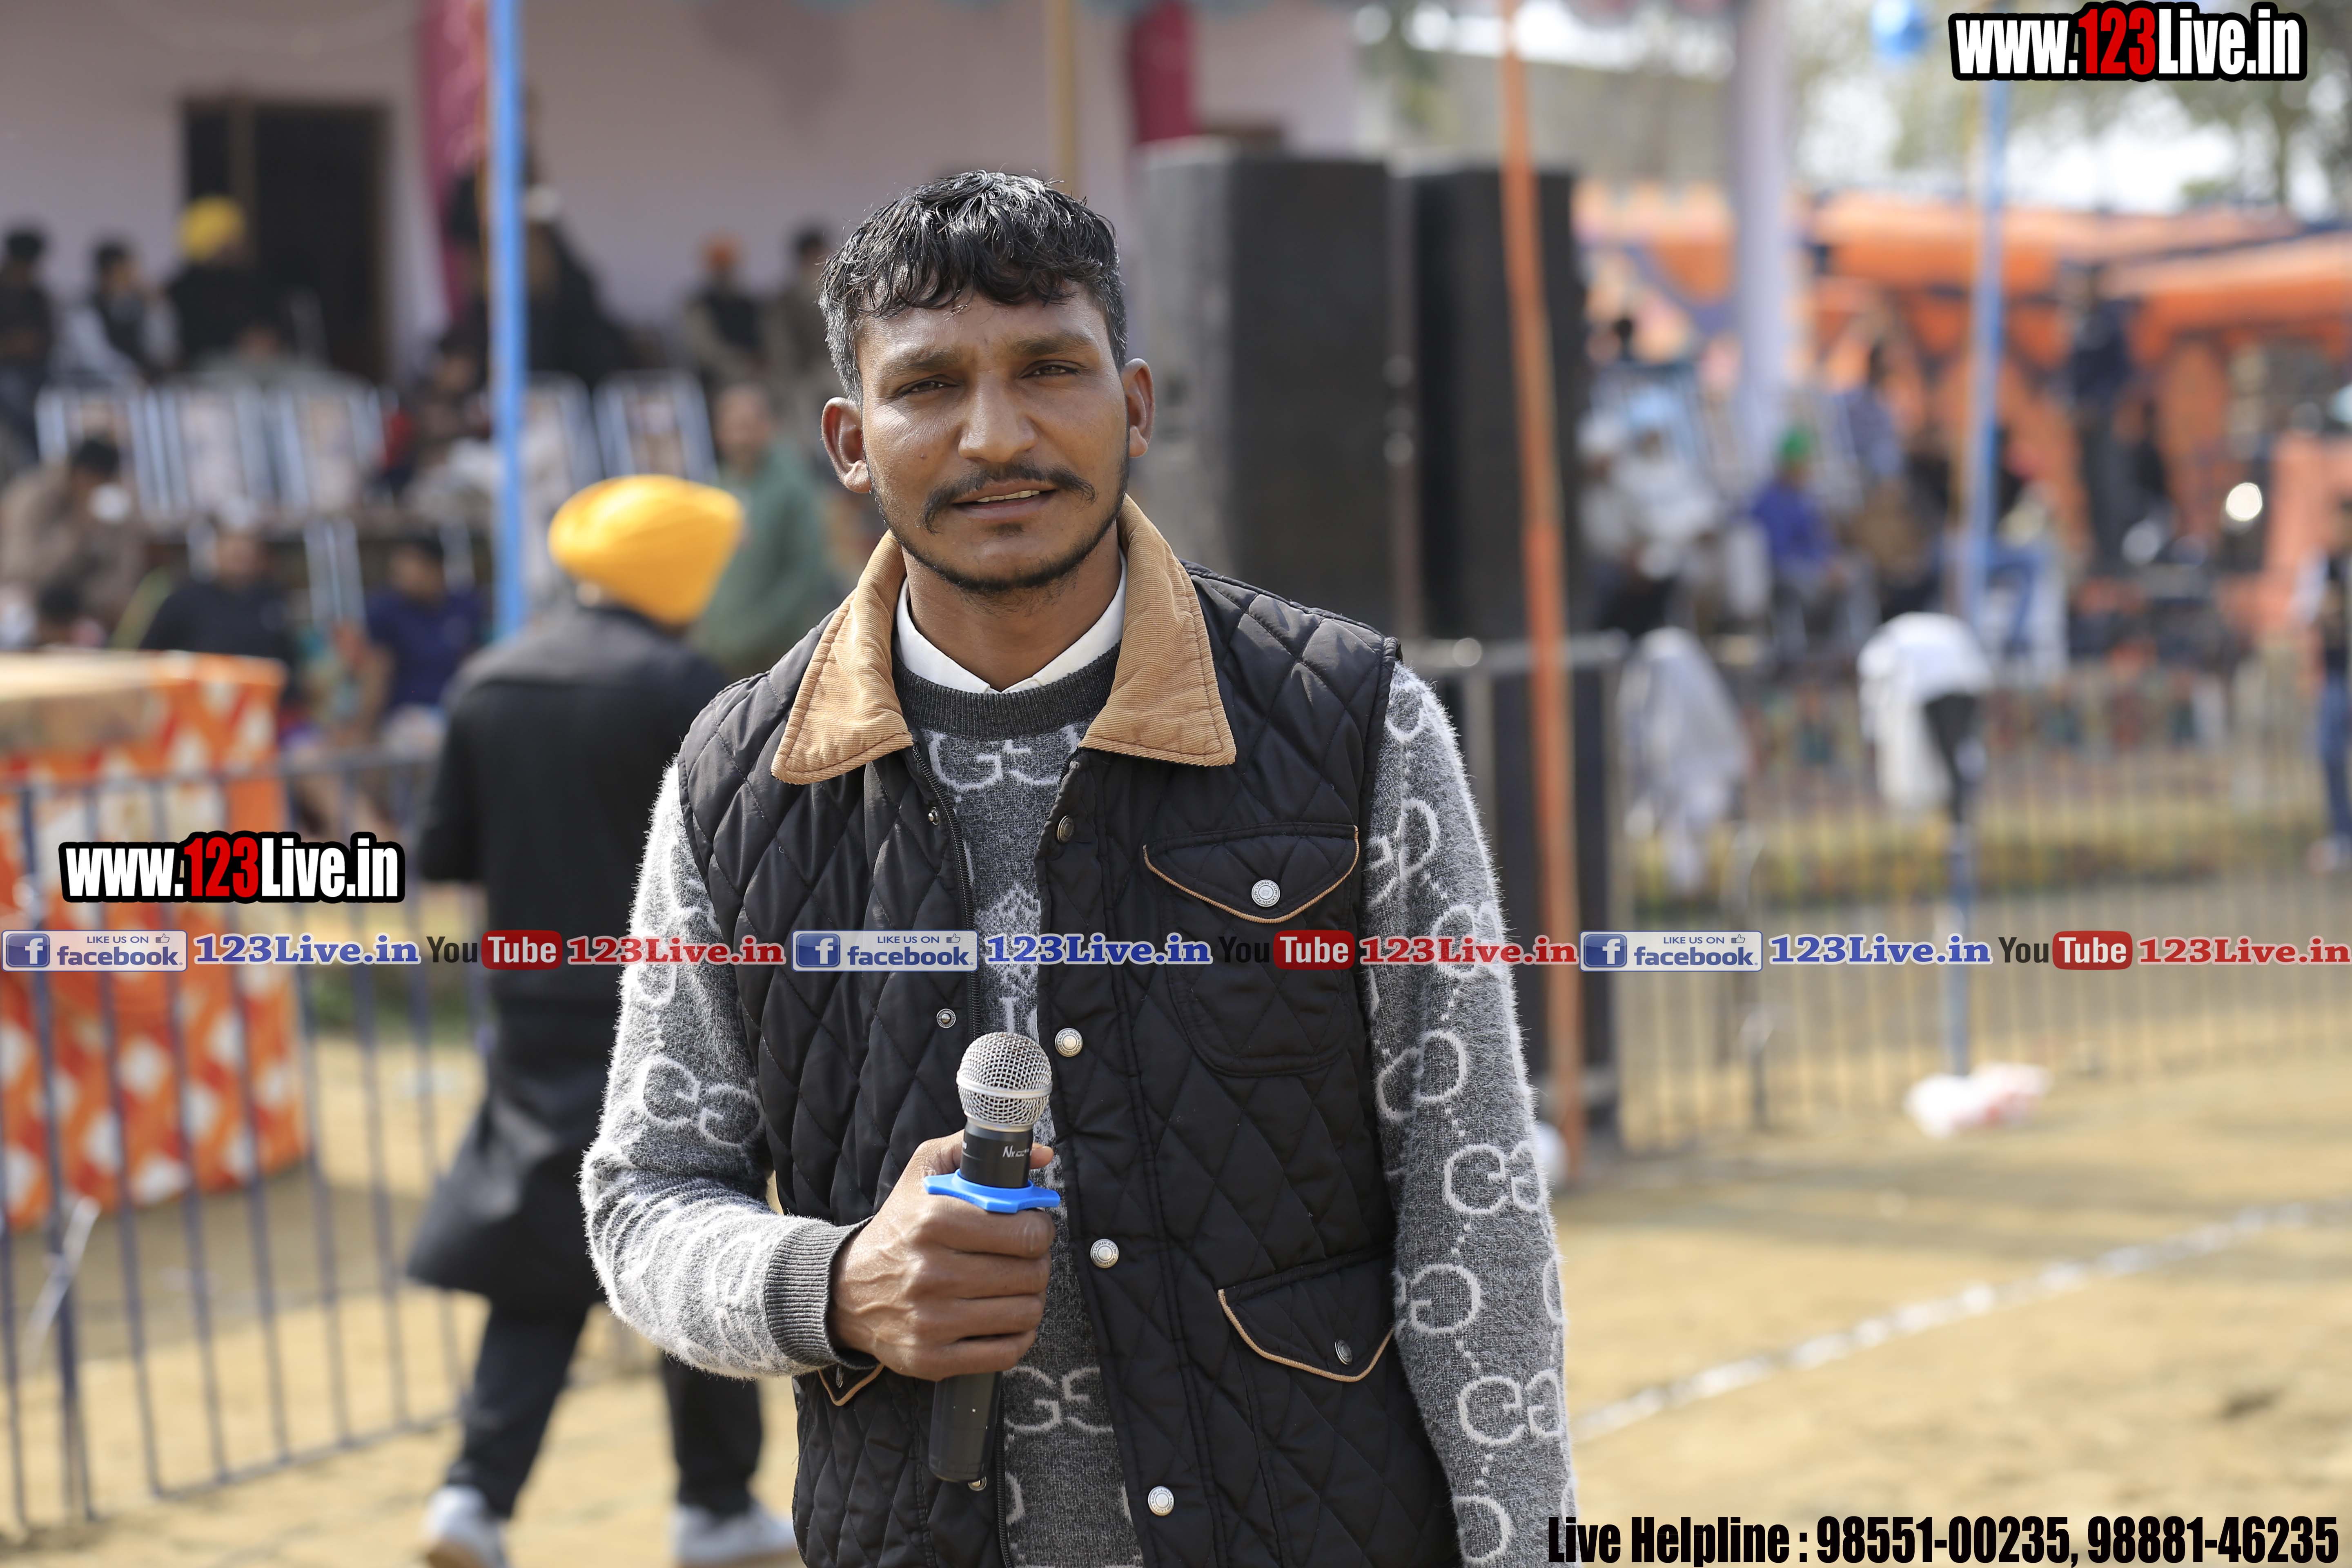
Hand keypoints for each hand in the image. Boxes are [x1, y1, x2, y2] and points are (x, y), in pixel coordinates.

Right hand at [828, 1133, 1054, 1379]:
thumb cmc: (898, 1228)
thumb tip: (1043, 1153)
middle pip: (1031, 1274)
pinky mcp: (931, 1358)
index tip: (1033, 1227)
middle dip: (1038, 1263)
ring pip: (1026, 1313)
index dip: (1040, 1228)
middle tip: (1025, 1258)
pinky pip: (1007, 1353)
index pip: (1025, 1232)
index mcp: (933, 1222)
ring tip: (1015, 1286)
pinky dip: (1018, 1335)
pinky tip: (1005, 1318)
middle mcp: (931, 1273)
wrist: (846, 1290)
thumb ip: (975, 1149)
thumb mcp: (924, 1172)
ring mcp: (931, 1321)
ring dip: (1031, 1298)